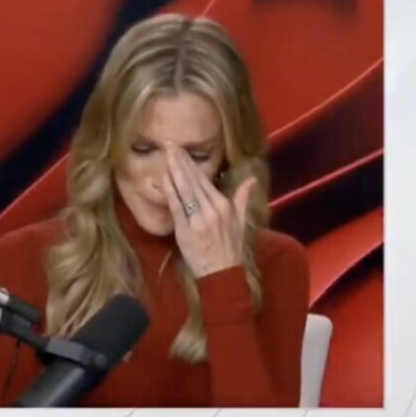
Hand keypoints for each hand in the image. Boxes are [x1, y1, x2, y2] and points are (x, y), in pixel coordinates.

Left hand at [160, 142, 255, 278]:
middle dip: (180, 161)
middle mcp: (212, 209)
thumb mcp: (241, 221)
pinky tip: (164, 177)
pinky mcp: (185, 229)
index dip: (192, 164)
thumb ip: (243, 198)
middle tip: (169, 144)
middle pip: (193, 180)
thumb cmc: (231, 248)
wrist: (221, 272)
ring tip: (166, 154)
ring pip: (184, 189)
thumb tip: (251, 179)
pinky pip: (176, 206)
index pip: (205, 180)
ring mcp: (198, 219)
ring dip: (174, 170)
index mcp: (224, 205)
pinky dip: (169, 190)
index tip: (182, 150)